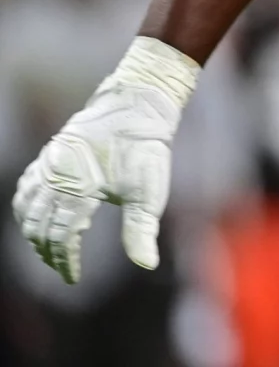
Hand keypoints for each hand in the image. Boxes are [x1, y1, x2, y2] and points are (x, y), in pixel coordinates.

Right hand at [11, 37, 197, 283]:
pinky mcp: (48, 154)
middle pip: (40, 227)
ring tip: (49, 250)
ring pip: (27, 210)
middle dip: (49, 252)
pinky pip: (25, 188)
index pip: (61, 237)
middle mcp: (55, 177)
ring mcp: (47, 164)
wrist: (137, 105)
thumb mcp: (148, 192)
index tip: (73, 278)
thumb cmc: (145, 150)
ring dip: (34, 233)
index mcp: (77, 189)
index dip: (64, 261)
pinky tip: (33, 219)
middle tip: (62, 267)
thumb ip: (141, 230)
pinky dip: (25, 209)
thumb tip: (147, 265)